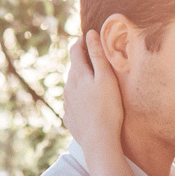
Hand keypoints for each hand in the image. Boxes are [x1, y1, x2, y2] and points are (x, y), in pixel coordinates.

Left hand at [63, 34, 127, 160]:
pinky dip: (80, 98)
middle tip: (94, 56)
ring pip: (72, 85)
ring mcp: (67, 103)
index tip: (88, 37)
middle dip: (82, 60)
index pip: (75, 50)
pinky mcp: (69, 117)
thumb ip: (98, 55)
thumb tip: (90, 34)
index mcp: (77, 75)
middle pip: (74, 68)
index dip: (82, 41)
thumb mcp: (106, 78)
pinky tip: (88, 103)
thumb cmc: (107, 108)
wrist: (99, 141)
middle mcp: (68, 87)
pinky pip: (73, 103)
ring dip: (81, 80)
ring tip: (93, 81)